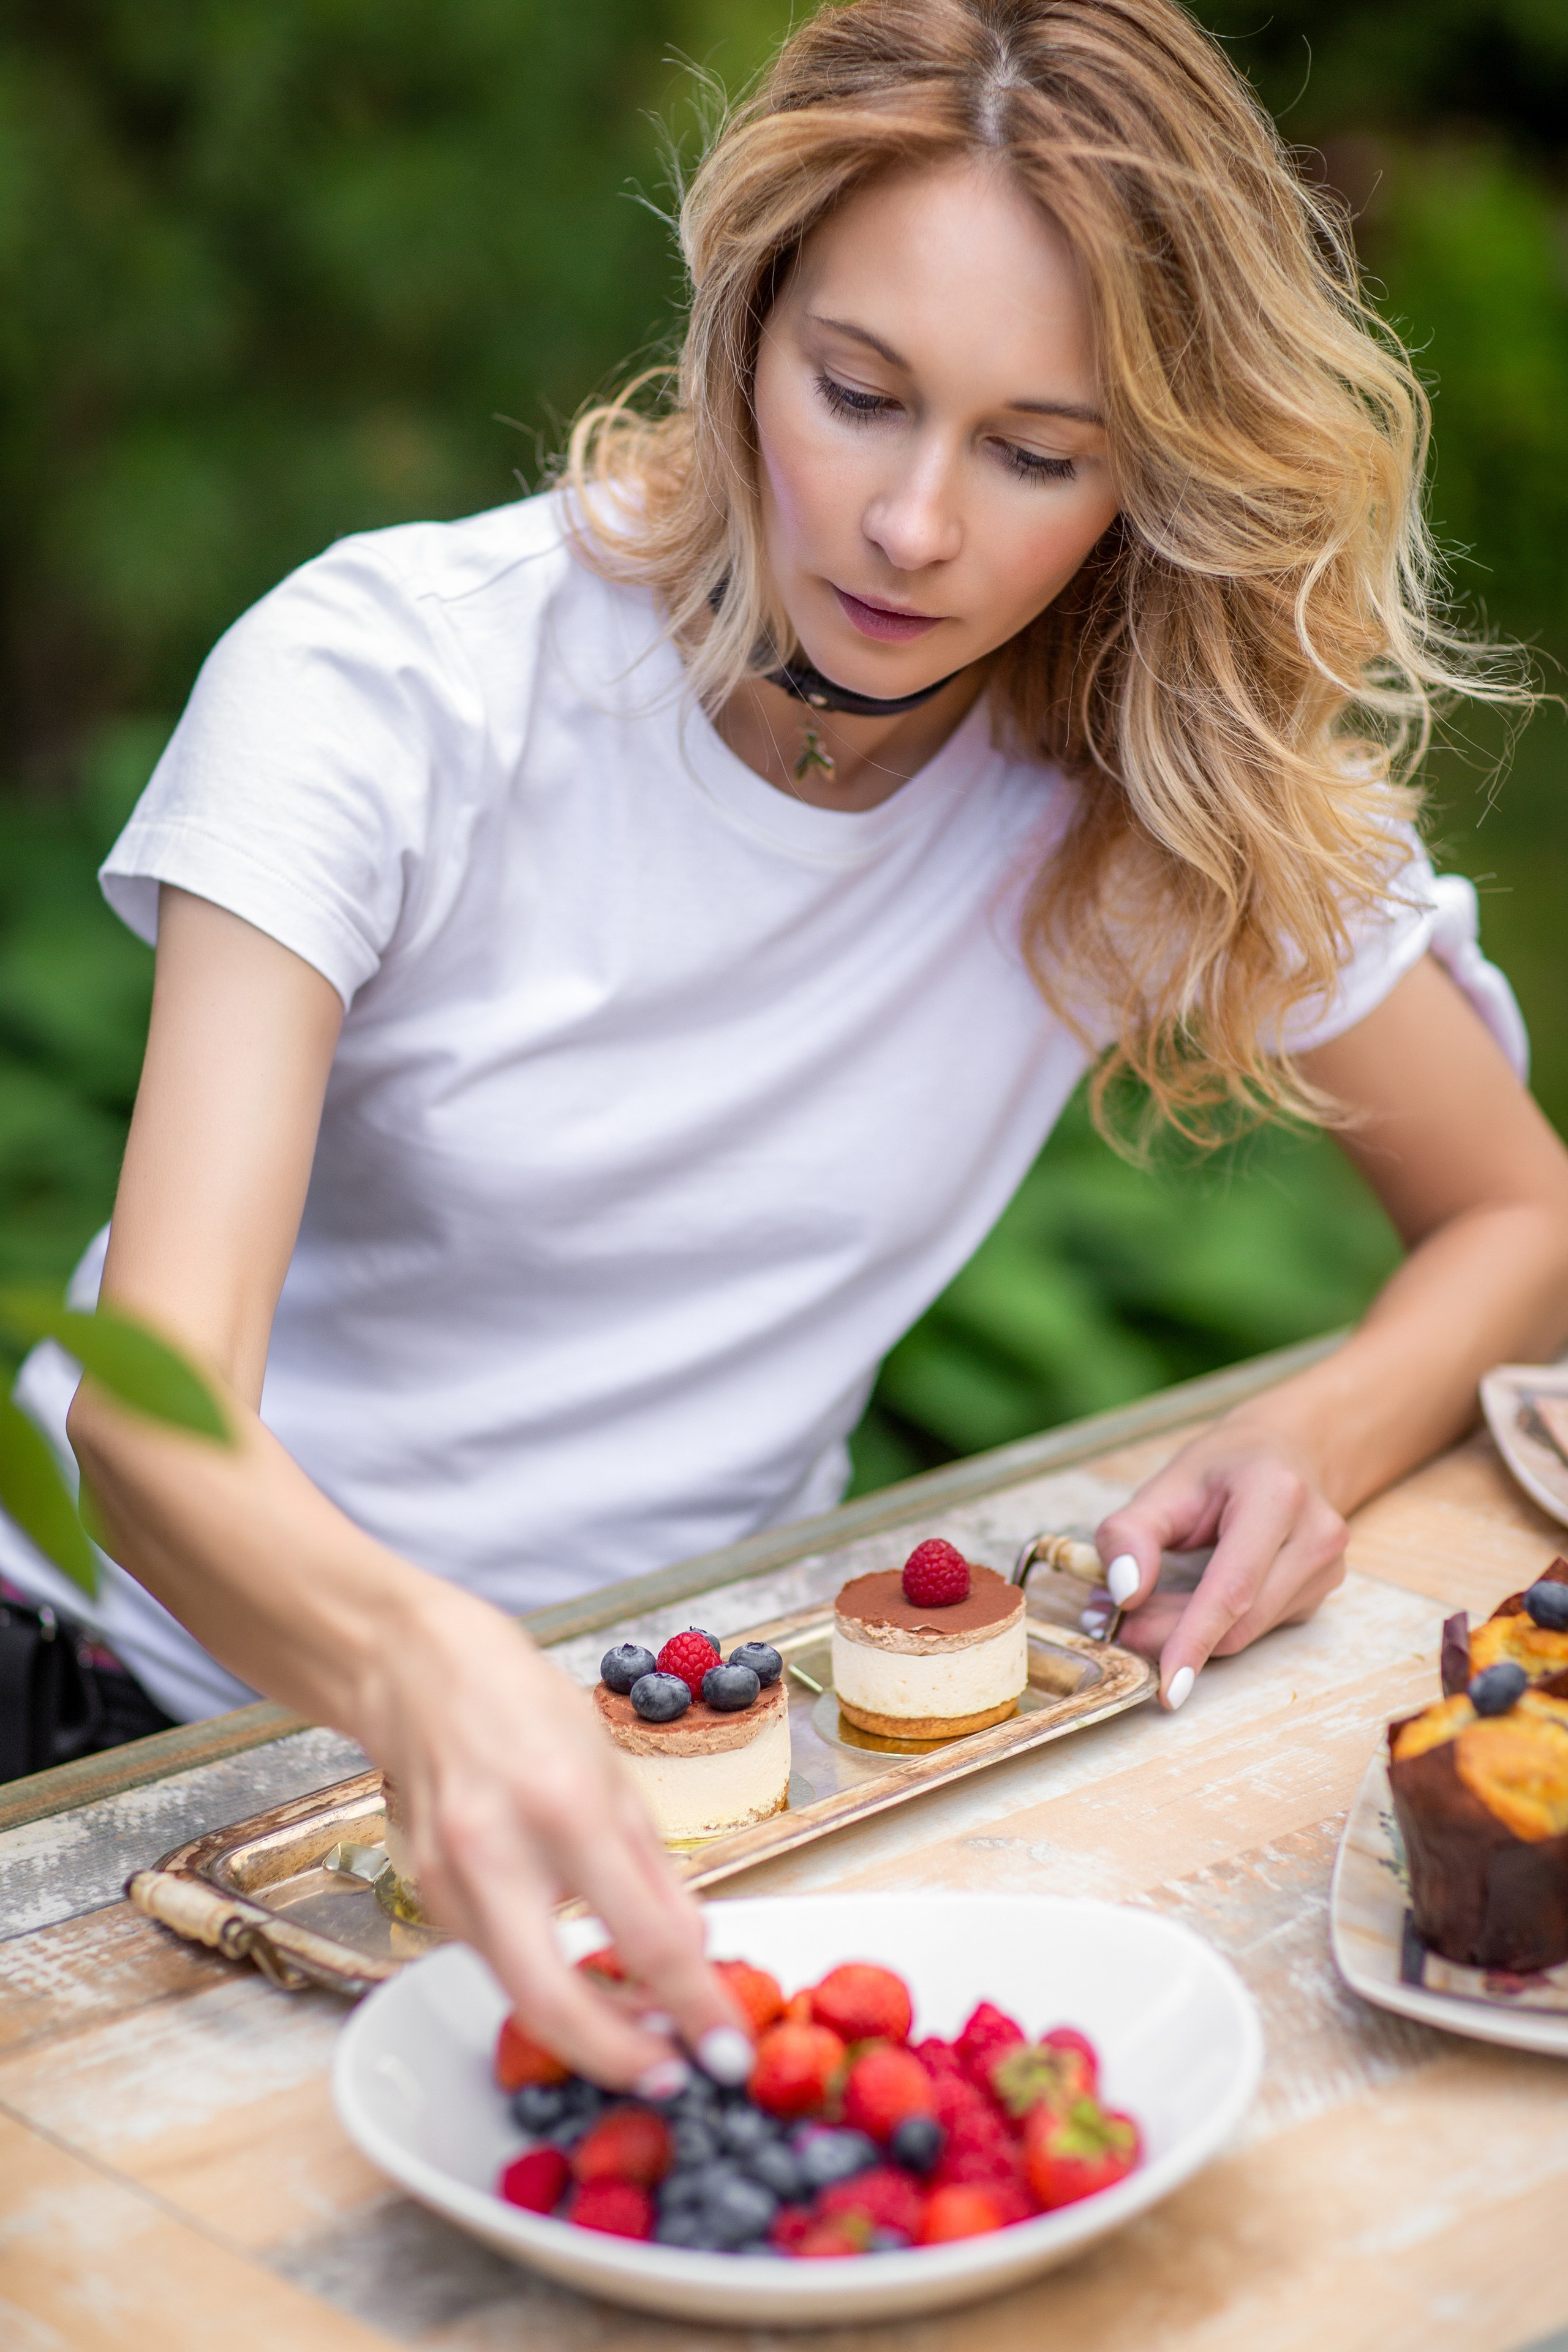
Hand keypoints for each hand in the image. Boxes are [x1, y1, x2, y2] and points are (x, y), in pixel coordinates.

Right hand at [359, 1581, 749, 2094]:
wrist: (418, 1672)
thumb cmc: (527, 1709)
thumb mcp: (616, 1773)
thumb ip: (654, 1871)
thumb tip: (695, 1952)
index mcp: (565, 1807)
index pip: (642, 1935)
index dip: (692, 2004)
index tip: (727, 2047)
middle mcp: (496, 1850)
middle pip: (550, 1998)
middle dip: (616, 2057)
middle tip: (671, 2075)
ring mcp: (447, 1879)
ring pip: (518, 1989)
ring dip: (585, 2025)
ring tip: (643, 2026)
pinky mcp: (424, 1894)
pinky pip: (494, 1958)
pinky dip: (543, 1978)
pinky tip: (582, 1974)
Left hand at [1094, 1419, 1347, 1709]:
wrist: (1290, 1450)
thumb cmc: (1224, 1466)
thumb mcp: (1167, 1483)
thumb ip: (1131, 1532)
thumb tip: (1124, 1593)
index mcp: (1277, 1495)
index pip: (1233, 1587)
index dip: (1194, 1638)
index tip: (1165, 1684)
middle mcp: (1316, 1535)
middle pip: (1240, 1619)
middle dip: (1175, 1637)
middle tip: (1119, 1628)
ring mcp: (1327, 1569)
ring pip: (1247, 1632)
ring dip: (1190, 1634)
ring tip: (1148, 1605)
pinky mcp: (1320, 1594)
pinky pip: (1258, 1629)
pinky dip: (1214, 1628)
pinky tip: (1186, 1605)